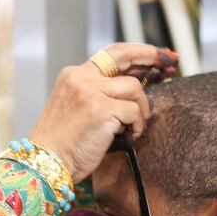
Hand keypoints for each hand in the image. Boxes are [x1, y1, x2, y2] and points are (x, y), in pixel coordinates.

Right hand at [29, 43, 178, 182]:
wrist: (45, 163)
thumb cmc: (62, 144)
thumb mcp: (75, 108)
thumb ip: (97, 93)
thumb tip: (134, 87)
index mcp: (73, 75)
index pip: (112, 54)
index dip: (138, 52)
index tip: (157, 55)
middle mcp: (81, 78)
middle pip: (126, 57)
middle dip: (153, 56)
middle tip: (171, 63)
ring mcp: (90, 92)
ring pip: (134, 88)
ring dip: (142, 108)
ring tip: (135, 126)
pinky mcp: (101, 110)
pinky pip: (134, 112)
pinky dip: (138, 125)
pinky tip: (130, 136)